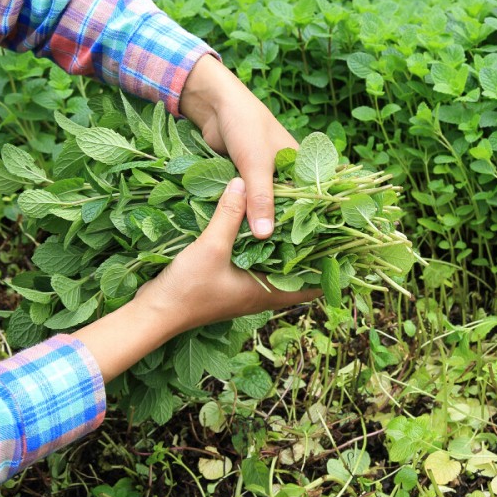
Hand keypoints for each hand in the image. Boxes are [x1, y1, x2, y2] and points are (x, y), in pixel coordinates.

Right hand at [136, 177, 320, 330]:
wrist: (150, 315)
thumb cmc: (186, 289)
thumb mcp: (210, 247)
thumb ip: (229, 215)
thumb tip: (244, 182)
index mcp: (267, 292)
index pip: (314, 284)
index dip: (331, 267)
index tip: (345, 242)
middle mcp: (262, 293)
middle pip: (297, 272)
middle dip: (310, 250)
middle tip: (323, 218)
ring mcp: (245, 290)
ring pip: (276, 266)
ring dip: (285, 246)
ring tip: (296, 214)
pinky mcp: (229, 283)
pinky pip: (256, 263)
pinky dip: (262, 246)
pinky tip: (259, 223)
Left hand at [179, 54, 296, 238]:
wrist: (214, 104)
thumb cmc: (246, 126)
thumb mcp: (256, 164)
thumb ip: (261, 199)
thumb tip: (264, 235)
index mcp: (299, 166)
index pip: (309, 201)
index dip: (306, 224)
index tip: (303, 250)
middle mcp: (285, 174)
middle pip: (286, 208)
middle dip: (280, 228)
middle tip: (277, 258)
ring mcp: (262, 177)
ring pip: (264, 206)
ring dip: (258, 223)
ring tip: (259, 256)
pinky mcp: (243, 179)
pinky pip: (246, 202)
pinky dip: (242, 214)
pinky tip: (239, 237)